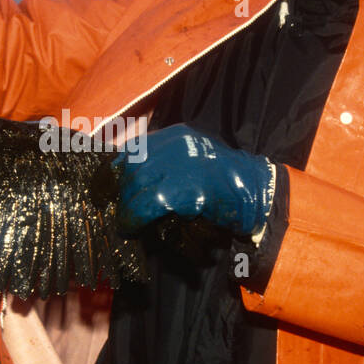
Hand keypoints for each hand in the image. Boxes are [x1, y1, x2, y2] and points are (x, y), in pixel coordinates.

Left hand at [112, 124, 274, 236]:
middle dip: (122, 191)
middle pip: (131, 167)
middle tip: (121, 210)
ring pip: (134, 186)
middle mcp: (173, 145)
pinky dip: (134, 218)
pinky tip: (132, 227)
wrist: (255, 193)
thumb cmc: (225, 184)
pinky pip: (144, 205)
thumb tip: (136, 185)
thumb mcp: (193, 161)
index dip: (117, 171)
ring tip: (125, 223)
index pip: (133, 149)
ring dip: (126, 208)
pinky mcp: (181, 190)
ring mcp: (177, 166)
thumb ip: (167, 165)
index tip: (109, 187)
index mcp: (175, 136)